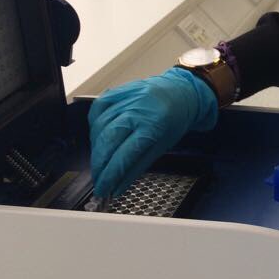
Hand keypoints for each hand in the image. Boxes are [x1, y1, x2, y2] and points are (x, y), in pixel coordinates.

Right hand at [89, 68, 217, 197]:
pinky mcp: (120, 89)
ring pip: (100, 126)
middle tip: (98, 178)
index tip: (102, 189)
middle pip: (107, 141)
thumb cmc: (176, 119)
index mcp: (152, 126)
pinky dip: (94, 124)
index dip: (109, 175)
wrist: (183, 91)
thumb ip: (137, 167)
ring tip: (99, 161)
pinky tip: (97, 136)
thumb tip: (117, 187)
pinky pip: (99, 107)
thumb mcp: (162, 146)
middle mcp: (137, 110)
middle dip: (98, 164)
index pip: (123, 156)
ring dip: (95, 147)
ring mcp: (127, 97)